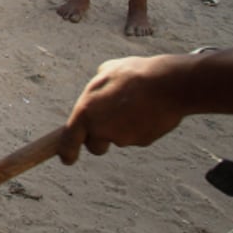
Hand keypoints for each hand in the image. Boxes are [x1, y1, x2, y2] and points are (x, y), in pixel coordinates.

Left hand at [58, 55, 188, 165]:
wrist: (166, 84)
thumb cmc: (133, 74)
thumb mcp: (106, 72)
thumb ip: (97, 88)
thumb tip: (98, 90)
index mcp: (85, 111)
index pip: (69, 139)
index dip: (66, 151)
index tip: (66, 160)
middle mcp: (100, 129)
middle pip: (95, 146)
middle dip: (100, 139)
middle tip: (109, 121)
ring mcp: (123, 138)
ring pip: (118, 139)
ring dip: (122, 128)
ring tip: (134, 105)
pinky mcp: (142, 141)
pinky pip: (137, 137)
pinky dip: (140, 127)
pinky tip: (148, 110)